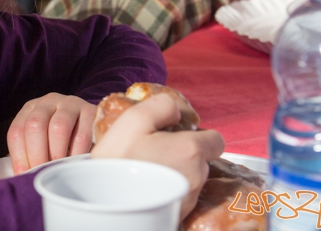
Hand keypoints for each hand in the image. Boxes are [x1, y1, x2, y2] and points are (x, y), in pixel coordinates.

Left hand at [7, 93, 95, 174]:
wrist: (94, 124)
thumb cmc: (60, 139)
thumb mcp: (41, 140)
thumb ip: (29, 155)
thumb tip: (22, 178)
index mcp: (30, 109)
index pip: (17, 131)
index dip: (19, 156)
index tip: (24, 175)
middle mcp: (48, 102)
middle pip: (35, 125)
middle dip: (36, 154)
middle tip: (42, 173)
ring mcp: (70, 104)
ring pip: (58, 127)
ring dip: (56, 153)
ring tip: (57, 169)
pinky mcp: (90, 111)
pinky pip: (81, 134)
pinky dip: (76, 153)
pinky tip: (74, 163)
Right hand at [90, 94, 224, 219]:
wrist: (104, 203)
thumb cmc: (119, 160)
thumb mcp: (134, 119)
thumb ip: (162, 105)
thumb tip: (176, 110)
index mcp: (191, 150)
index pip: (216, 140)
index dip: (198, 136)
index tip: (176, 138)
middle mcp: (196, 177)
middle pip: (202, 161)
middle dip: (184, 155)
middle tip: (155, 153)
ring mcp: (189, 200)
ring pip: (191, 179)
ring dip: (177, 174)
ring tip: (149, 172)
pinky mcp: (179, 215)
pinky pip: (181, 196)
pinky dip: (169, 191)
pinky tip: (149, 188)